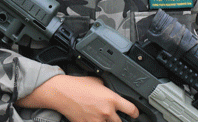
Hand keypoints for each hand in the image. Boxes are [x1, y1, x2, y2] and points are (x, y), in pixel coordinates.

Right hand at [17, 75, 138, 121]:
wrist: (62, 93)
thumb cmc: (77, 85)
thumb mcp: (97, 81)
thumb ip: (108, 88)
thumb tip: (112, 90)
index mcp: (111, 99)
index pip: (131, 110)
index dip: (135, 113)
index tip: (135, 114)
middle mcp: (106, 112)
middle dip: (118, 119)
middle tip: (113, 115)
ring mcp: (97, 121)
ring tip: (101, 116)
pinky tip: (92, 118)